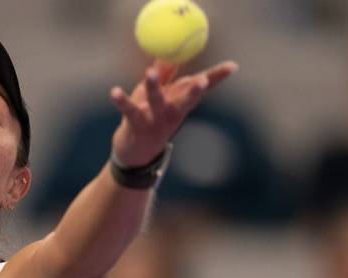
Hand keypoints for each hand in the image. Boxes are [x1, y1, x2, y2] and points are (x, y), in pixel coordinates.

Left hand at [109, 60, 238, 165]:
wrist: (136, 154)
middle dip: (195, 91)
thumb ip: (165, 73)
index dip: (217, 77)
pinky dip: (121, 101)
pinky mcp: (136, 125)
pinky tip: (114, 92)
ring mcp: (155, 120)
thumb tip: (171, 52)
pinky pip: (129, 110)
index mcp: (180, 102)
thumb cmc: (149, 118)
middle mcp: (172, 112)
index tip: (233, 66)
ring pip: (157, 101)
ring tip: (150, 72)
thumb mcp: (160, 95)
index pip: (202, 87)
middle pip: (186, 99)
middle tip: (202, 80)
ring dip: (154, 87)